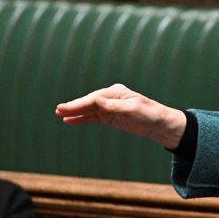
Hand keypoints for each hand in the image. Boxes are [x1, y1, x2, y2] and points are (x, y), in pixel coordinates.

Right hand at [55, 83, 187, 148]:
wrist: (161, 125)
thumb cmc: (150, 114)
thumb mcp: (134, 110)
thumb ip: (115, 106)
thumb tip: (98, 101)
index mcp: (116, 92)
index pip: (94, 98)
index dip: (80, 104)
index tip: (67, 108)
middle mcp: (111, 98)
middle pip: (89, 102)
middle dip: (74, 106)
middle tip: (58, 109)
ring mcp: (109, 107)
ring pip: (88, 110)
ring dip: (75, 112)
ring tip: (59, 114)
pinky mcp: (110, 117)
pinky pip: (92, 117)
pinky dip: (81, 119)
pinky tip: (70, 121)